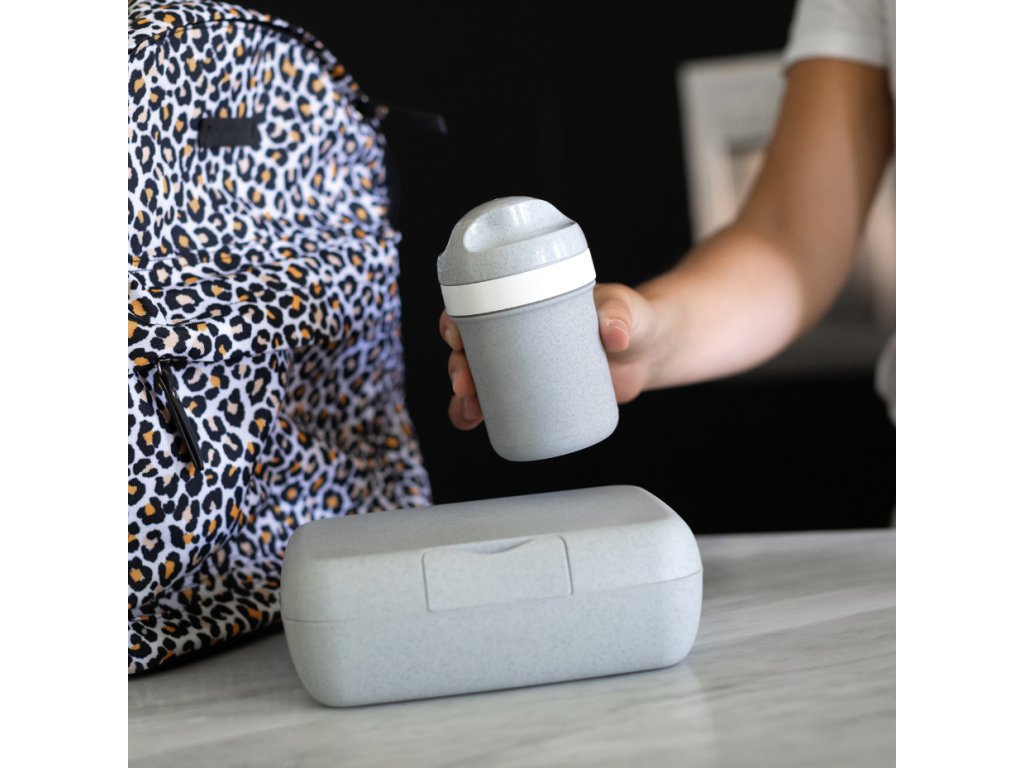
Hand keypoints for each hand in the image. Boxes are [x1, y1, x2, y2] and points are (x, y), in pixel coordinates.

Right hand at [439, 282, 660, 429]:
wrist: (650, 352)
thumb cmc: (633, 320)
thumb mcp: (625, 311)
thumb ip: (620, 316)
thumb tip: (614, 336)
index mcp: (528, 300)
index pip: (480, 304)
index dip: (457, 319)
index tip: (456, 336)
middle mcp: (519, 331)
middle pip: (473, 346)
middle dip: (457, 365)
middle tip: (466, 383)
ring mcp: (527, 363)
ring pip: (481, 378)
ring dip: (463, 395)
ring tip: (470, 411)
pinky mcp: (538, 391)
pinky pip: (500, 403)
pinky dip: (480, 413)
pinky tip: (471, 423)